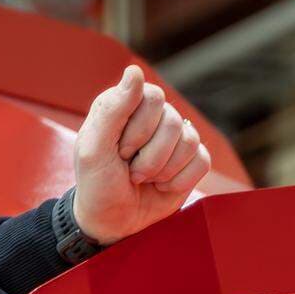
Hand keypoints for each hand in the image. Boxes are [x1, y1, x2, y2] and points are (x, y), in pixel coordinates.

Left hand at [71, 64, 211, 245]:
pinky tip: (160, 186)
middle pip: (171, 121)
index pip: (152, 97)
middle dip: (148, 155)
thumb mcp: (93, 151)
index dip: (136, 131)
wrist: (111, 223)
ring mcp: (174, 135)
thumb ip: (112, 110)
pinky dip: (178, 182)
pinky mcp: (192, 159)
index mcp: (124, 104)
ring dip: (161, 171)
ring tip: (141, 178)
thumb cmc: (97, 186)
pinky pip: (201, 162)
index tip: (117, 151)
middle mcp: (152, 114)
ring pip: (189, 142)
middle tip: (127, 168)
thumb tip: (134, 70)